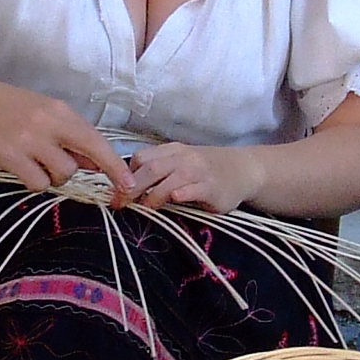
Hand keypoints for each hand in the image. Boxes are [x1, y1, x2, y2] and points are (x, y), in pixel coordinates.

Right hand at [0, 77, 135, 198]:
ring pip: (58, 176)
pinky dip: (35, 181)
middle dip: (74, 172)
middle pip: (77, 165)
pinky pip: (37, 184)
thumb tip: (96, 166)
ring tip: (35, 160)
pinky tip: (23, 166)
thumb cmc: (15, 108)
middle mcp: (47, 126)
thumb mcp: (49, 114)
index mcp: (62, 113)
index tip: (128, 185)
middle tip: (57, 163)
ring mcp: (27, 142)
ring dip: (52, 176)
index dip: (115, 167)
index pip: (96, 142)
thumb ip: (72, 139)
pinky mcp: (9, 158)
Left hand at [126, 141, 267, 213]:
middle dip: (131, 187)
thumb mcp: (182, 164)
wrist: (244, 169)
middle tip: (119, 204)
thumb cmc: (208, 170)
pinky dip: (180, 193)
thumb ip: (159, 172)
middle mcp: (183, 157)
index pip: (142, 158)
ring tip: (143, 208)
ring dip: (152, 194)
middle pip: (150, 168)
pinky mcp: (211, 187)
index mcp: (172, 150)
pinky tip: (172, 200)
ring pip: (168, 179)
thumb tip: (128, 190)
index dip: (125, 174)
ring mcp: (198, 171)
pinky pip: (192, 189)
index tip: (115, 192)